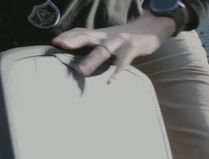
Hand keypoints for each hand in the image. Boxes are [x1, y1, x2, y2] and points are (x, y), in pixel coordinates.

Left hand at [51, 11, 179, 83]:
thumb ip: (94, 41)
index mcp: (101, 33)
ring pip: (103, 50)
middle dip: (74, 40)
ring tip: (79, 71)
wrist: (153, 25)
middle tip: (60, 45)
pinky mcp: (132, 49)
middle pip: (88, 37)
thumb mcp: (108, 35)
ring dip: (91, 60)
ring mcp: (120, 42)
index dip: (69, 35)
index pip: (82, 31)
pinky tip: (110, 83)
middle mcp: (108, 36)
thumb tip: (74, 49)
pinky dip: (117, 72)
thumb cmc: (125, 35)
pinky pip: (123, 62)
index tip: (54, 41)